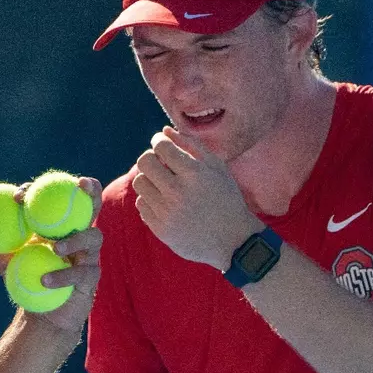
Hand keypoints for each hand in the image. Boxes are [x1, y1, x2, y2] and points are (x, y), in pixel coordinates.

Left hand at [0, 176, 103, 338]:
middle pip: (90, 204)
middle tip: (77, 183)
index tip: (17, 197)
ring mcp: (89, 253)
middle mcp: (78, 233)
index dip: (37, 190)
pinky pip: (82, 272)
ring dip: (75, 239)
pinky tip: (45, 280)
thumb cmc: (24, 280)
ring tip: (55, 248)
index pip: (52, 198)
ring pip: (92, 236)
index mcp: (58, 224)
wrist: (42, 312)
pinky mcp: (92, 276)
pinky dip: (63, 276)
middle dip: (90, 188)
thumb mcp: (4, 262)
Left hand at [131, 127, 261, 270]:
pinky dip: (150, 199)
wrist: (233, 241)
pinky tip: (165, 202)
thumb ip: (191, 145)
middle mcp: (178, 192)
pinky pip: (141, 204)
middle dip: (150, 158)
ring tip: (163, 183)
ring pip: (139, 182)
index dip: (158, 141)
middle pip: (144, 162)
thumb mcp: (216, 168)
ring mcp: (167, 212)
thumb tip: (164, 131)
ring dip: (149, 178)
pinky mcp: (160, 229)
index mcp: (194, 174)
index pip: (160, 146)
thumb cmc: (226, 198)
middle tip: (160, 163)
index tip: (161, 144)